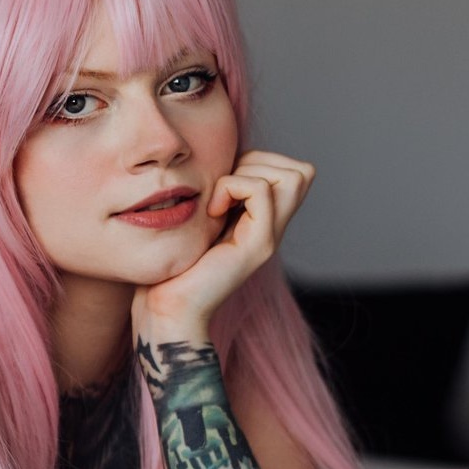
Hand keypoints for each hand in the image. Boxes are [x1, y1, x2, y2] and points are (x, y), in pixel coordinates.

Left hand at [133, 150, 314, 338]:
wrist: (168, 309)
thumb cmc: (173, 265)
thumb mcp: (199, 218)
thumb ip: (217, 194)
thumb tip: (219, 159)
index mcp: (262, 221)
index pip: (292, 171)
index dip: (259, 161)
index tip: (223, 183)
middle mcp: (273, 229)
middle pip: (301, 172)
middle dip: (258, 162)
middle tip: (223, 189)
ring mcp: (270, 237)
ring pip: (293, 176)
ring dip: (247, 173)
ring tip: (218, 201)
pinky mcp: (258, 246)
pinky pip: (262, 191)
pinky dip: (232, 187)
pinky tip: (212, 211)